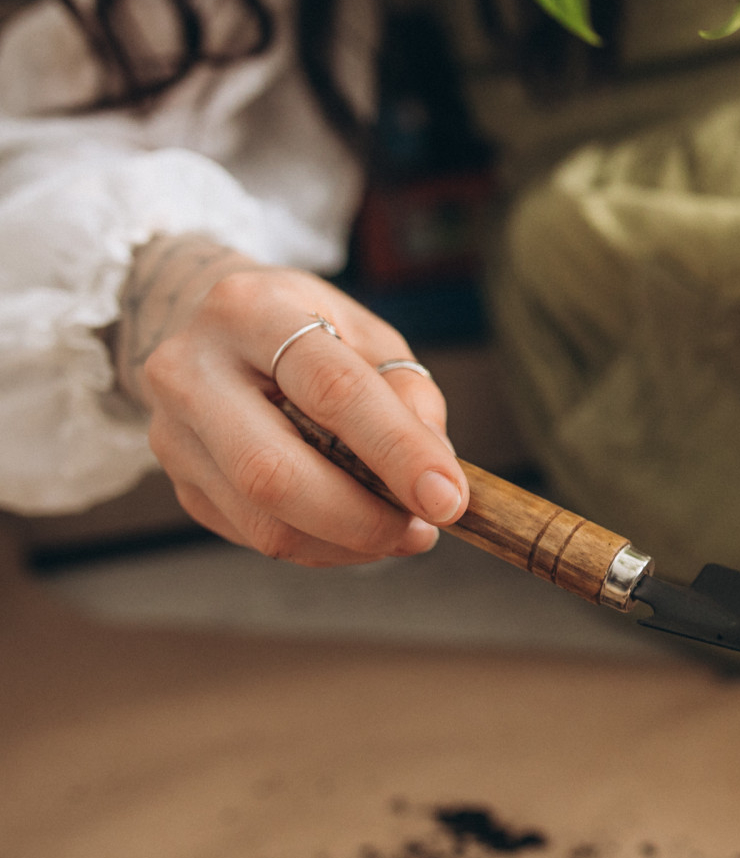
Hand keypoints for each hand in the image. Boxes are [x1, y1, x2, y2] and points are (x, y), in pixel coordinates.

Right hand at [113, 233, 468, 565]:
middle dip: (363, 519)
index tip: (448, 497)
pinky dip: (320, 545)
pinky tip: (354, 531)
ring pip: (262, 520)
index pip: (332, 390)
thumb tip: (436, 475)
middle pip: (274, 472)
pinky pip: (255, 536)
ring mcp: (173, 432)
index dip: (397, 450)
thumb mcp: (364, 332)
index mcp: (251, 312)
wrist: (207, 328)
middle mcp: (192, 371)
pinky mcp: (180, 481)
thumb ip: (407, 393)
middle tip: (423, 530)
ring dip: (347, 542)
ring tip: (401, 533)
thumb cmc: (303, 329)